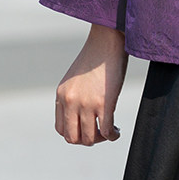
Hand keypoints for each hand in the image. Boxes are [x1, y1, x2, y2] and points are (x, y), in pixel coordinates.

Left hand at [55, 23, 127, 145]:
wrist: (108, 39)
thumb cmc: (96, 56)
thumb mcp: (76, 78)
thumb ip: (74, 96)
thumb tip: (82, 117)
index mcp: (61, 95)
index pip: (61, 129)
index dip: (75, 134)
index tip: (87, 129)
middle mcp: (70, 101)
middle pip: (72, 138)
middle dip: (87, 140)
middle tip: (99, 133)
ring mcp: (86, 103)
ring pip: (89, 138)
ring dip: (101, 139)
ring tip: (110, 132)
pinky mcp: (104, 102)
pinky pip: (106, 130)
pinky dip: (112, 136)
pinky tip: (117, 131)